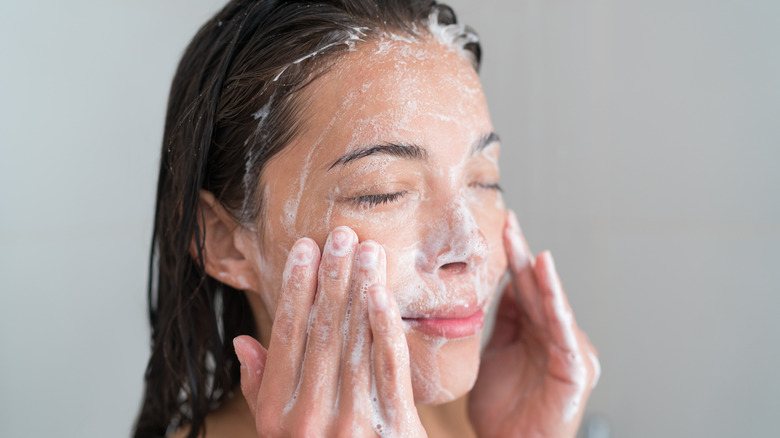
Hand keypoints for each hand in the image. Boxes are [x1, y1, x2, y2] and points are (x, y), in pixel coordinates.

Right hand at [233, 227, 426, 436]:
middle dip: (332, 279)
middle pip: (322, 333)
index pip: (286, 338)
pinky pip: (388, 369)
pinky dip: (386, 328)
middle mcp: (308, 419)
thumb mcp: (278, 432)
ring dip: (361, 291)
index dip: (295, 290)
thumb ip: (262, 389)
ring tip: (367, 251)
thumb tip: (244, 342)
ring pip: (355, 343)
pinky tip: (383, 295)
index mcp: (277, 416)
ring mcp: (351, 425)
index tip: (305, 250)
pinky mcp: (393, 430)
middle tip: (341, 235)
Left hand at [468, 211, 599, 437]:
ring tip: (531, 249)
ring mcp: (567, 350)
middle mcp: (553, 336)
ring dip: (542, 277)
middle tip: (508, 222)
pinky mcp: (575, 369)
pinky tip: (549, 283)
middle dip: (523, 256)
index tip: (500, 227)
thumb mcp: (493, 356)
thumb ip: (501, 323)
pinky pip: (564, 333)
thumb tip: (500, 286)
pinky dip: (557, 306)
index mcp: (534, 332)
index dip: (512, 258)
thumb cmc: (502, 412)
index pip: (522, 287)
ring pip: (553, 305)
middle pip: (536, 289)